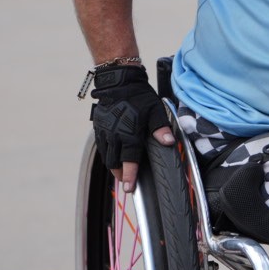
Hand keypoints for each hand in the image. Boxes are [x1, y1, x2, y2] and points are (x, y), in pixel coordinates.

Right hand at [89, 64, 174, 192]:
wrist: (118, 81)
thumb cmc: (139, 96)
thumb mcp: (155, 110)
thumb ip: (160, 128)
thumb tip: (169, 143)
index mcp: (129, 133)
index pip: (129, 160)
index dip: (130, 175)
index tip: (130, 188)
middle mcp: (114, 135)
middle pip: (114, 162)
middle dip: (120, 174)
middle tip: (127, 182)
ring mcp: (104, 131)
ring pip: (106, 156)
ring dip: (113, 166)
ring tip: (121, 171)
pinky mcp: (99, 127)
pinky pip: (102, 146)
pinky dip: (107, 154)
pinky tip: (114, 155)